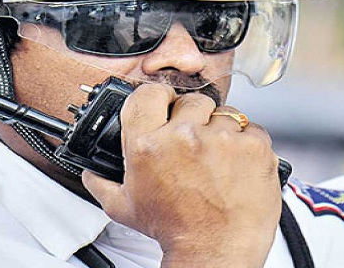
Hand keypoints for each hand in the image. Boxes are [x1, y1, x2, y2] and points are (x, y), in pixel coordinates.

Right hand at [82, 84, 281, 267]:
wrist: (216, 251)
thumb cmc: (175, 229)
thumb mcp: (125, 208)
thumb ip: (103, 184)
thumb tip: (91, 172)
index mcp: (148, 144)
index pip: (148, 93)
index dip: (158, 98)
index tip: (165, 105)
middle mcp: (184, 136)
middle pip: (190, 101)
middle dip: (192, 118)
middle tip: (193, 146)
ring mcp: (221, 139)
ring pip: (223, 113)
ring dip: (220, 131)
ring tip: (217, 159)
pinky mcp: (252, 146)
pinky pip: (251, 128)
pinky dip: (246, 144)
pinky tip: (236, 165)